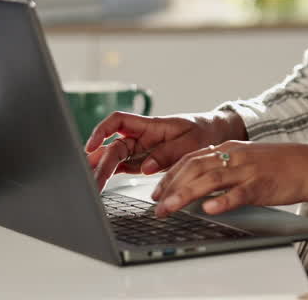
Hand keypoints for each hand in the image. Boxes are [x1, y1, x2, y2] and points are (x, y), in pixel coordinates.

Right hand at [84, 110, 245, 191]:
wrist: (217, 135)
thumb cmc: (204, 132)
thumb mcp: (190, 142)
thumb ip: (167, 154)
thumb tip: (144, 167)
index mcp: (151, 125)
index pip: (118, 121)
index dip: (102, 131)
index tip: (91, 146)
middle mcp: (142, 137)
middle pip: (113, 146)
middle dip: (100, 162)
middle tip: (91, 181)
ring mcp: (142, 150)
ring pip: (115, 158)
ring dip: (102, 171)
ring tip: (90, 186)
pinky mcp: (144, 162)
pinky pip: (123, 167)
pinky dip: (111, 175)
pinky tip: (100, 184)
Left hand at [150, 141, 307, 217]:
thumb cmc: (280, 165)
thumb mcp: (246, 160)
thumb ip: (223, 167)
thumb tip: (198, 184)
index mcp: (229, 147)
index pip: (191, 158)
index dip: (170, 175)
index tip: (155, 191)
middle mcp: (235, 155)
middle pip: (195, 168)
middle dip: (171, 187)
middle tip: (156, 206)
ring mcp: (248, 169)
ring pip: (210, 179)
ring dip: (185, 195)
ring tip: (170, 209)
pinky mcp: (263, 185)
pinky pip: (240, 193)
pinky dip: (223, 201)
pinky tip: (209, 209)